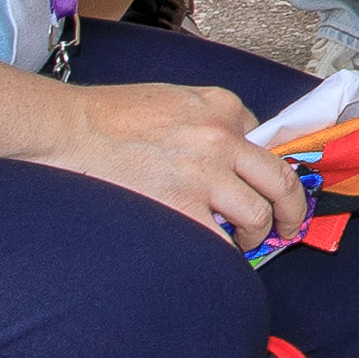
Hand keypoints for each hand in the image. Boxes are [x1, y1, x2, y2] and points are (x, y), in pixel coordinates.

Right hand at [37, 75, 307, 246]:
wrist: (66, 129)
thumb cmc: (107, 115)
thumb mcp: (172, 99)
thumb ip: (206, 120)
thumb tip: (229, 150)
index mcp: (220, 106)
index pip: (265, 140)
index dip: (265, 170)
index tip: (266, 188)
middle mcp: (221, 138)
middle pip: (280, 180)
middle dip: (293, 209)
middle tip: (289, 227)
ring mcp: (204, 174)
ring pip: (258, 214)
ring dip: (255, 234)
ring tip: (242, 243)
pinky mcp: (181, 208)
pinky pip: (220, 243)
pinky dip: (225, 256)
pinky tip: (219, 258)